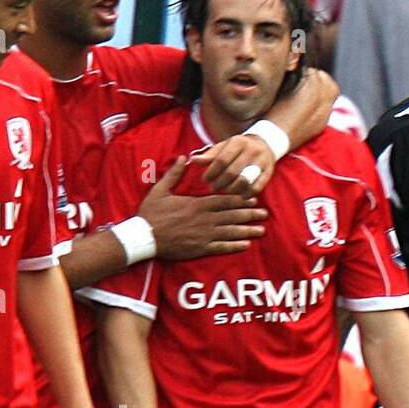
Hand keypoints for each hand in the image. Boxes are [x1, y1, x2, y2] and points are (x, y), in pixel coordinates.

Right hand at [140, 156, 266, 258]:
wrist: (143, 237)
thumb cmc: (151, 213)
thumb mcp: (160, 189)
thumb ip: (174, 174)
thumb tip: (182, 158)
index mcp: (197, 204)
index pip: (224, 200)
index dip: (241, 199)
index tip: (254, 198)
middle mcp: (204, 219)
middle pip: (232, 215)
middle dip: (250, 214)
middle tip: (265, 214)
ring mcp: (203, 235)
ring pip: (231, 232)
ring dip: (247, 230)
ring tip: (261, 230)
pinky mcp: (199, 249)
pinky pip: (221, 247)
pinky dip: (234, 246)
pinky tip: (246, 245)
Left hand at [193, 134, 275, 196]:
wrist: (264, 143)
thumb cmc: (238, 148)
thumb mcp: (224, 146)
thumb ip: (209, 155)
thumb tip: (194, 160)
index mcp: (239, 142)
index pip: (222, 160)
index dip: (211, 172)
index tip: (205, 179)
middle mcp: (251, 150)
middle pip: (232, 172)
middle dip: (220, 183)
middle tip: (213, 188)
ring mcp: (262, 162)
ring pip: (244, 181)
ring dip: (231, 190)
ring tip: (224, 191)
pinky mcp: (268, 172)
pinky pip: (256, 188)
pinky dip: (246, 194)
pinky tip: (238, 195)